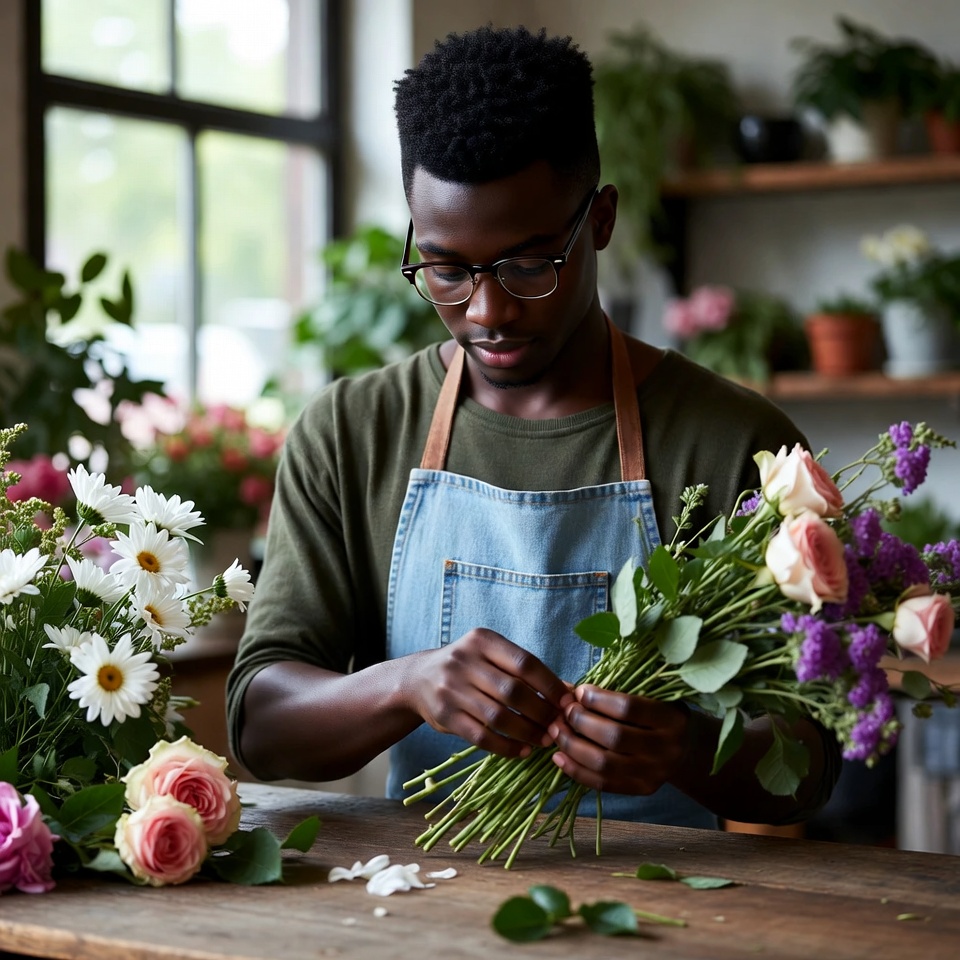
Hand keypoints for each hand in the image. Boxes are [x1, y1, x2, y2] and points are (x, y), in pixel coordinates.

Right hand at [412, 628, 570, 757]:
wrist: (418, 679)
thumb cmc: (469, 667)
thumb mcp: (492, 657)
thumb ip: (527, 671)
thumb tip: (570, 691)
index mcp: (482, 640)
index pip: (525, 662)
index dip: (550, 684)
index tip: (568, 702)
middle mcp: (464, 661)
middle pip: (513, 691)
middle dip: (542, 712)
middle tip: (559, 727)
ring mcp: (451, 688)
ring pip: (498, 716)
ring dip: (527, 732)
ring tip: (543, 741)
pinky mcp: (445, 715)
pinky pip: (481, 736)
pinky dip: (505, 746)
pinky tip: (521, 751)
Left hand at [547, 685, 691, 794]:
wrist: (686, 749)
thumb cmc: (659, 714)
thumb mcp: (649, 696)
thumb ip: (614, 693)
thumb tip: (568, 691)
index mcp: (672, 719)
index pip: (628, 708)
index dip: (598, 699)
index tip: (579, 692)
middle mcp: (666, 749)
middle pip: (614, 737)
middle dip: (581, 722)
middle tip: (565, 711)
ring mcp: (654, 773)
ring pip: (605, 764)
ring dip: (573, 746)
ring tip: (556, 730)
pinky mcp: (640, 789)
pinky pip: (602, 784)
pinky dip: (576, 770)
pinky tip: (559, 756)